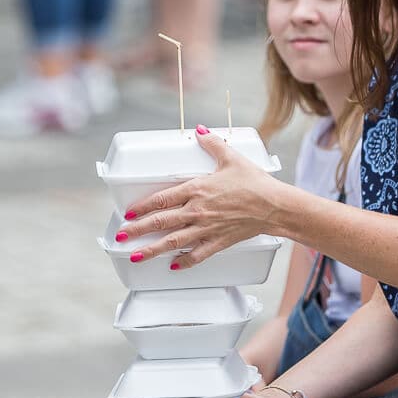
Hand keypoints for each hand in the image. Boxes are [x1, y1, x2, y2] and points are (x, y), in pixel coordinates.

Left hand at [120, 126, 285, 268]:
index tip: (129, 213)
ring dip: (152, 250)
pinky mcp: (218, 242)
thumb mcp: (231, 158)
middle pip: (161, 223)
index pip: (162, 199)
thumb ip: (212, 144)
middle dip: (138, 230)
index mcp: (197, 189)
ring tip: (136, 256)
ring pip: (173, 242)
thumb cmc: (255, 183)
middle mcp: (198, 211)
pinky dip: (184, 262)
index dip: (143, 207)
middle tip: (122, 236)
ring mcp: (207, 228)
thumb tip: (199, 131)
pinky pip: (197, 255)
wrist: (275, 206)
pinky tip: (173, 266)